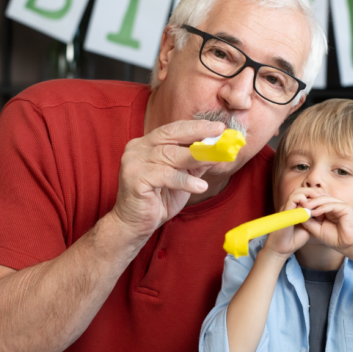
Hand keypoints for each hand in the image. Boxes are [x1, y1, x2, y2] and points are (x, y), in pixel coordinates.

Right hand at [111, 120, 224, 239]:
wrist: (135, 224)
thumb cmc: (158, 199)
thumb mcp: (182, 177)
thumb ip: (195, 162)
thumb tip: (217, 149)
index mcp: (147, 143)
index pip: (173, 129)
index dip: (196, 126)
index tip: (218, 126)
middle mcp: (138, 148)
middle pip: (170, 135)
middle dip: (197, 132)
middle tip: (218, 132)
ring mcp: (134, 162)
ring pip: (169, 154)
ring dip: (196, 156)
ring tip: (217, 158)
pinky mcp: (134, 178)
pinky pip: (165, 176)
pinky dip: (185, 181)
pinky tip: (200, 186)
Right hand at [263, 188, 320, 256]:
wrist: (281, 249)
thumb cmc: (294, 239)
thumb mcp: (308, 227)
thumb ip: (314, 219)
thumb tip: (323, 213)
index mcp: (295, 208)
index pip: (305, 194)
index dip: (316, 194)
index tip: (326, 198)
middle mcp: (290, 206)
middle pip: (301, 190)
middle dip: (314, 191)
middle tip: (324, 195)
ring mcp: (286, 208)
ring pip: (297, 192)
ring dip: (309, 192)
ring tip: (318, 197)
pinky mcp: (284, 212)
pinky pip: (292, 200)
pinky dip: (302, 199)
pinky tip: (310, 205)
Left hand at [302, 197, 352, 253]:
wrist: (348, 246)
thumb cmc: (335, 239)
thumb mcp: (317, 229)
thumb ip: (309, 221)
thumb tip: (299, 214)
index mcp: (327, 209)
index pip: (315, 202)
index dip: (306, 203)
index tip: (295, 207)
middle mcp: (334, 205)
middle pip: (319, 198)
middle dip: (308, 201)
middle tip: (299, 203)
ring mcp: (340, 205)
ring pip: (325, 199)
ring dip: (314, 202)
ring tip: (305, 207)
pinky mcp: (346, 207)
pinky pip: (332, 204)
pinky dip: (322, 207)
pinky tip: (314, 212)